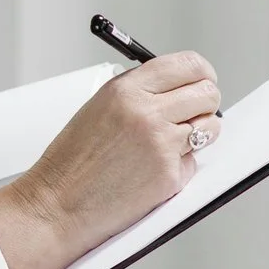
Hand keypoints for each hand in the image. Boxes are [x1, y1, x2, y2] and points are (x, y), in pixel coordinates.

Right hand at [0, 53, 221, 268]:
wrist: (57, 204)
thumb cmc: (72, 160)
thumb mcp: (98, 107)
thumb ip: (138, 91)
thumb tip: (177, 85)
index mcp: (126, 90)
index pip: (188, 65)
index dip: (202, 73)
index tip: (203, 80)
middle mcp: (147, 112)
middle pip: (208, 93)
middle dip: (206, 102)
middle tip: (195, 111)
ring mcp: (162, 145)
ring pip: (210, 127)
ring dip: (199, 133)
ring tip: (169, 143)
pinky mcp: (170, 175)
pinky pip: (194, 161)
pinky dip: (180, 164)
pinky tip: (151, 169)